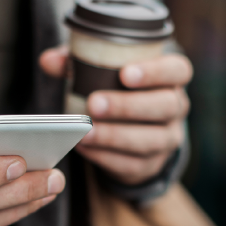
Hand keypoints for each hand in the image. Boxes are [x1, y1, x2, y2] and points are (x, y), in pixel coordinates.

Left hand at [39, 46, 190, 184]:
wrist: (130, 132)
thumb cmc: (115, 90)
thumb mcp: (100, 71)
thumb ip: (77, 63)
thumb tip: (48, 60)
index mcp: (170, 78)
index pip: (177, 70)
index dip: (155, 71)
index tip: (125, 73)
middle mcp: (176, 108)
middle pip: (165, 106)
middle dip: (128, 106)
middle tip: (94, 103)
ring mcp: (167, 139)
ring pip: (151, 139)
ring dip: (115, 136)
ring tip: (85, 132)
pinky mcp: (151, 164)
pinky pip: (134, 164)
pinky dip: (107, 157)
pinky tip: (86, 148)